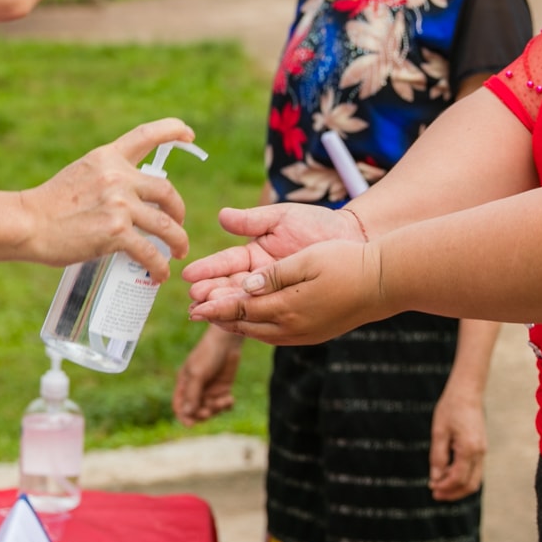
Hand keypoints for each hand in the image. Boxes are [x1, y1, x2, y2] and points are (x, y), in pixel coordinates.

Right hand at [21, 119, 192, 281]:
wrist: (28, 223)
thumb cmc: (50, 205)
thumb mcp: (81, 174)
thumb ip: (106, 178)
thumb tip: (129, 195)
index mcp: (107, 157)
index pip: (146, 135)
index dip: (173, 130)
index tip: (189, 135)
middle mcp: (117, 176)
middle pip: (167, 190)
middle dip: (178, 210)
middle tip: (178, 223)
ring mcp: (118, 204)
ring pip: (166, 224)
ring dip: (178, 241)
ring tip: (178, 252)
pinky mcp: (115, 232)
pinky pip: (150, 252)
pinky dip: (159, 265)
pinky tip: (159, 273)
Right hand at [173, 327, 243, 424]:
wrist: (227, 342)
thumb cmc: (208, 354)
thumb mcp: (198, 374)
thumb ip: (193, 394)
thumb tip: (187, 414)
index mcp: (184, 384)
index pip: (180, 406)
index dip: (183, 417)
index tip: (190, 424)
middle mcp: (196, 390)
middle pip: (195, 411)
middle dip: (202, 414)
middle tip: (209, 411)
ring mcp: (210, 390)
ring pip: (210, 410)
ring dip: (216, 409)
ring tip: (223, 400)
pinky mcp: (223, 389)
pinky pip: (223, 405)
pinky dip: (227, 405)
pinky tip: (230, 399)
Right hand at [182, 203, 363, 310]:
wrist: (352, 240)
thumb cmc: (317, 224)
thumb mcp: (282, 218)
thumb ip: (252, 219)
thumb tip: (222, 216)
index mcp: (254, 256)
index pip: (226, 265)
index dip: (208, 270)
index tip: (189, 276)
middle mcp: (260, 278)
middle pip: (231, 289)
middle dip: (212, 294)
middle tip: (195, 300)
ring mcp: (275, 294)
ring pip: (247, 305)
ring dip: (226, 309)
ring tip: (208, 312)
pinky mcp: (291, 306)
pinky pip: (269, 317)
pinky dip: (252, 321)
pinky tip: (236, 325)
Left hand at [186, 238, 388, 344]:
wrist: (386, 282)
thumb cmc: (347, 261)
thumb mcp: (308, 260)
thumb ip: (273, 275)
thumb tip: (245, 287)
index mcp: (288, 308)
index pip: (242, 308)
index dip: (215, 306)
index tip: (193, 305)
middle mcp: (294, 328)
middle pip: (247, 325)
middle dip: (220, 319)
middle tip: (196, 313)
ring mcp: (305, 335)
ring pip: (261, 334)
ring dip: (237, 326)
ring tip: (217, 319)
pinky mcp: (315, 334)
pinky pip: (277, 336)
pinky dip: (257, 329)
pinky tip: (252, 322)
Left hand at [428, 381, 486, 501]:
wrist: (467, 392)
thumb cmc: (450, 409)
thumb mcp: (438, 432)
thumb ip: (438, 457)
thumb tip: (435, 479)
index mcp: (469, 449)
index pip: (457, 478)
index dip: (444, 487)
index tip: (431, 488)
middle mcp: (480, 453)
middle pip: (470, 485)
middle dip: (453, 493)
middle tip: (435, 495)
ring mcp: (483, 451)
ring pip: (475, 480)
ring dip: (458, 487)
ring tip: (440, 488)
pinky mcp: (481, 449)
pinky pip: (475, 471)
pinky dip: (463, 478)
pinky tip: (448, 475)